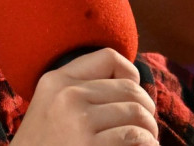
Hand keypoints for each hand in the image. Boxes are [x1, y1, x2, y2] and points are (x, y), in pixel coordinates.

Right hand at [11, 47, 158, 144]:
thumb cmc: (43, 145)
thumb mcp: (49, 106)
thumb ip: (78, 90)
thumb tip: (131, 82)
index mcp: (56, 80)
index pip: (109, 57)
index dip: (130, 73)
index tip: (132, 96)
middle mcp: (67, 94)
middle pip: (130, 87)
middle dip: (146, 107)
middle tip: (146, 125)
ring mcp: (78, 121)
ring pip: (136, 112)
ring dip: (149, 129)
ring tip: (147, 140)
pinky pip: (134, 136)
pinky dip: (147, 144)